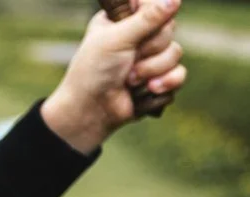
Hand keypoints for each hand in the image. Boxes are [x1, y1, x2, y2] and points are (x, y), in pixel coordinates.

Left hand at [41, 0, 184, 151]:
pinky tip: (148, 90)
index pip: (156, 4)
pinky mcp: (159, 79)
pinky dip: (164, 84)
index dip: (154, 17)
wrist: (90, 112)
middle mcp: (139, 35)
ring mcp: (150, 58)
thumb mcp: (116, 40)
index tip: (137, 31)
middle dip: (149, 50)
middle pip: (169, 29)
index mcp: (124, 18)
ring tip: (130, 81)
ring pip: (175, 53)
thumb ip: (147, 19)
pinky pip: (179, 75)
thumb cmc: (93, 73)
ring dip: (152, 70)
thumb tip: (174, 0)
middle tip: (128, 61)